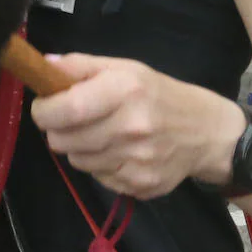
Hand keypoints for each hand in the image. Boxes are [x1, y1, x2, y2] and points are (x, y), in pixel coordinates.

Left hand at [28, 53, 245, 198]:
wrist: (208, 132)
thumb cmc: (158, 94)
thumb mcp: (124, 69)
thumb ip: (80, 66)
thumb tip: (44, 66)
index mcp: (125, 90)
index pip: (66, 109)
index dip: (44, 111)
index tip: (44, 107)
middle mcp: (131, 127)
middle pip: (62, 140)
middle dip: (58, 130)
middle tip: (72, 121)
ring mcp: (137, 160)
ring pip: (76, 161)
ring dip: (79, 148)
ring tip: (100, 134)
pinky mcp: (141, 185)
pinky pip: (98, 177)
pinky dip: (100, 165)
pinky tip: (119, 152)